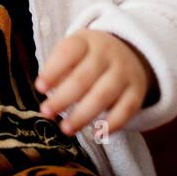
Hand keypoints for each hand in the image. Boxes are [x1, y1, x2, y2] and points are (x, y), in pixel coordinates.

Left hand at [34, 29, 157, 136]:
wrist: (129, 51)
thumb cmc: (89, 56)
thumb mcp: (74, 52)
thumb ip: (59, 68)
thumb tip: (45, 90)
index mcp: (86, 41)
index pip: (69, 52)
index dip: (53, 70)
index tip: (39, 87)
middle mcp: (107, 54)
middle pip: (84, 77)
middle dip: (63, 98)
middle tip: (47, 112)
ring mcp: (124, 72)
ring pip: (104, 95)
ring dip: (83, 115)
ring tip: (66, 128)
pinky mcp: (136, 91)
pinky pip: (127, 109)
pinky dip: (112, 124)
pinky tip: (97, 134)